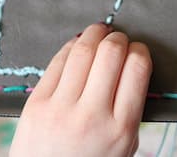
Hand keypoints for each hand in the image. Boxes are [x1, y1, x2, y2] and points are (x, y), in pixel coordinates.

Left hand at [9, 23, 152, 156]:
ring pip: (82, 51)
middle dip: (118, 38)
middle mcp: (92, 115)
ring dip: (95, 33)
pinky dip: (71, 46)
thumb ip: (129, 110)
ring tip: (100, 31)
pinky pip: (57, 62)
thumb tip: (131, 69)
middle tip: (118, 39)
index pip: (137, 68)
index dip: (140, 51)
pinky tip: (77, 45)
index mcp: (121, 128)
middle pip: (110, 53)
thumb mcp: (123, 148)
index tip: (138, 51)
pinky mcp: (36, 103)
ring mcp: (61, 108)